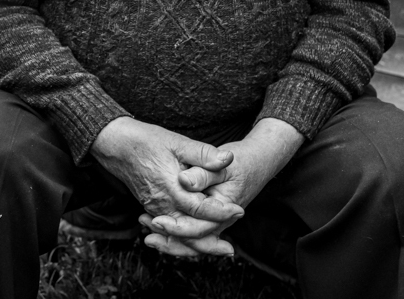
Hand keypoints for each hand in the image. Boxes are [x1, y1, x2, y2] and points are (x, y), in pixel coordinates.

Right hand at [91, 116, 243, 256]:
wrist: (115, 145)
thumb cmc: (145, 141)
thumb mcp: (176, 142)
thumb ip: (202, 153)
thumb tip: (228, 158)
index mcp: (171, 188)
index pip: (201, 210)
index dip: (222, 212)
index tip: (239, 210)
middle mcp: (162, 204)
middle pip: (189, 232)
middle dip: (210, 243)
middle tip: (230, 249)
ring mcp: (154, 208)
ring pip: (177, 235)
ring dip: (196, 244)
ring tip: (216, 249)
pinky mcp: (150, 207)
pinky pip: (167, 230)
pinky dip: (181, 239)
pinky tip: (193, 240)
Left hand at [141, 118, 304, 256]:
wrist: (258, 163)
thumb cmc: (241, 162)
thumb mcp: (223, 164)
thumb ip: (203, 173)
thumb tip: (184, 180)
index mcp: (224, 210)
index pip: (199, 229)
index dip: (177, 228)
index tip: (156, 220)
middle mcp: (221, 221)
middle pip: (194, 241)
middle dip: (169, 241)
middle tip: (145, 230)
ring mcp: (216, 221)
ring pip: (192, 240)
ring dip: (169, 240)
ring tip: (145, 232)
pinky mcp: (210, 217)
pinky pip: (193, 232)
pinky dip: (175, 233)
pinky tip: (154, 224)